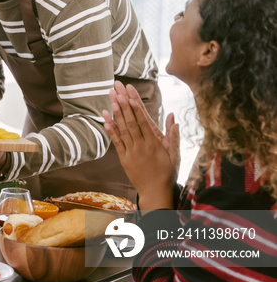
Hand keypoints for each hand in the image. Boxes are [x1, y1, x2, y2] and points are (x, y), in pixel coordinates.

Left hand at [102, 81, 178, 210]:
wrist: (155, 193)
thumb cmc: (167, 173)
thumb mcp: (175, 155)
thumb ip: (173, 136)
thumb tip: (173, 117)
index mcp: (155, 143)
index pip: (144, 121)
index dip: (136, 107)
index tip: (130, 94)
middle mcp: (142, 145)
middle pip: (131, 121)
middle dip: (124, 103)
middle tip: (117, 88)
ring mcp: (131, 152)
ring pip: (122, 129)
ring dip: (116, 113)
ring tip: (111, 98)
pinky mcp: (124, 158)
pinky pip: (116, 142)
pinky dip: (110, 130)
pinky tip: (105, 118)